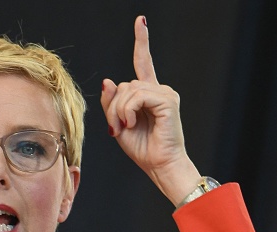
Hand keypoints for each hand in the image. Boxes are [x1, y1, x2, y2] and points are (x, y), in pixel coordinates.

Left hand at [100, 16, 200, 205]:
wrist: (159, 165)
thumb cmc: (142, 148)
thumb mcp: (118, 124)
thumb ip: (112, 102)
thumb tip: (109, 80)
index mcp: (148, 94)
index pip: (143, 62)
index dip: (141, 41)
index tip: (141, 21)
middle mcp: (158, 90)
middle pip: (123, 85)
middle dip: (114, 107)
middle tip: (119, 127)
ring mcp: (165, 93)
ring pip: (128, 89)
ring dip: (120, 111)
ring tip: (127, 127)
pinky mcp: (168, 100)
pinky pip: (137, 96)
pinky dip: (129, 111)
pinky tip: (133, 123)